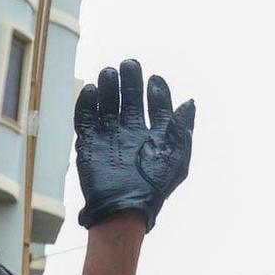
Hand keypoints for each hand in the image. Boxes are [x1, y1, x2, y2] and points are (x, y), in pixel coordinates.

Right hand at [74, 58, 195, 231]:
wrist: (123, 210)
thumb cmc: (153, 188)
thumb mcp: (176, 158)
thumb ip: (181, 129)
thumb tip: (189, 102)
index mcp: (155, 136)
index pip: (157, 106)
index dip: (157, 91)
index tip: (155, 79)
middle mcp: (132, 132)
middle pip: (129, 99)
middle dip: (130, 81)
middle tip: (129, 64)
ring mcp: (109, 136)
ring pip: (108, 103)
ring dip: (108, 87)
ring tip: (109, 74)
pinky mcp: (88, 143)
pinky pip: (85, 118)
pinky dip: (86, 103)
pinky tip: (91, 90)